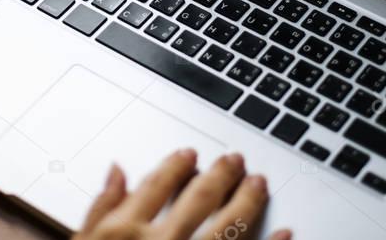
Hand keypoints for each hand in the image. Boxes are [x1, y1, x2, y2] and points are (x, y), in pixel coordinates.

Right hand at [73, 149, 290, 239]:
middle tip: (235, 160)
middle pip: (198, 199)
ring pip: (228, 227)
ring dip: (247, 201)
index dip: (175, 166)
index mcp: (124, 232)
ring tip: (259, 183)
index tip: (189, 154)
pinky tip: (286, 233)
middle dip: (220, 175)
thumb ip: (99, 209)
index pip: (156, 186)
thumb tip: (118, 171)